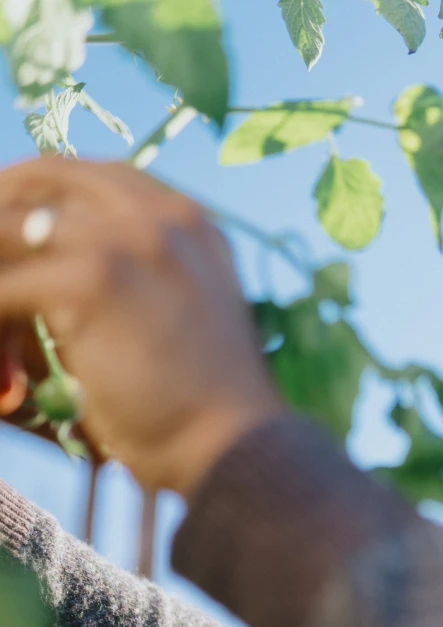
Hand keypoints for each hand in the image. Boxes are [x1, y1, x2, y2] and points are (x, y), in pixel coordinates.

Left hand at [0, 157, 284, 495]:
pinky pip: (4, 288)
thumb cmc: (208, 405)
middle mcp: (161, 217)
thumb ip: (140, 276)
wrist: (233, 446)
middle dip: (0, 220)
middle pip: (45, 180)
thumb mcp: (186, 315)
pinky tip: (4, 369)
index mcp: (191, 224)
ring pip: (10, 235)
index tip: (11, 235)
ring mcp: (127, 241)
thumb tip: (54, 274)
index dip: (40, 196)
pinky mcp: (92, 278)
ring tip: (3, 339)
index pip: (94, 178)